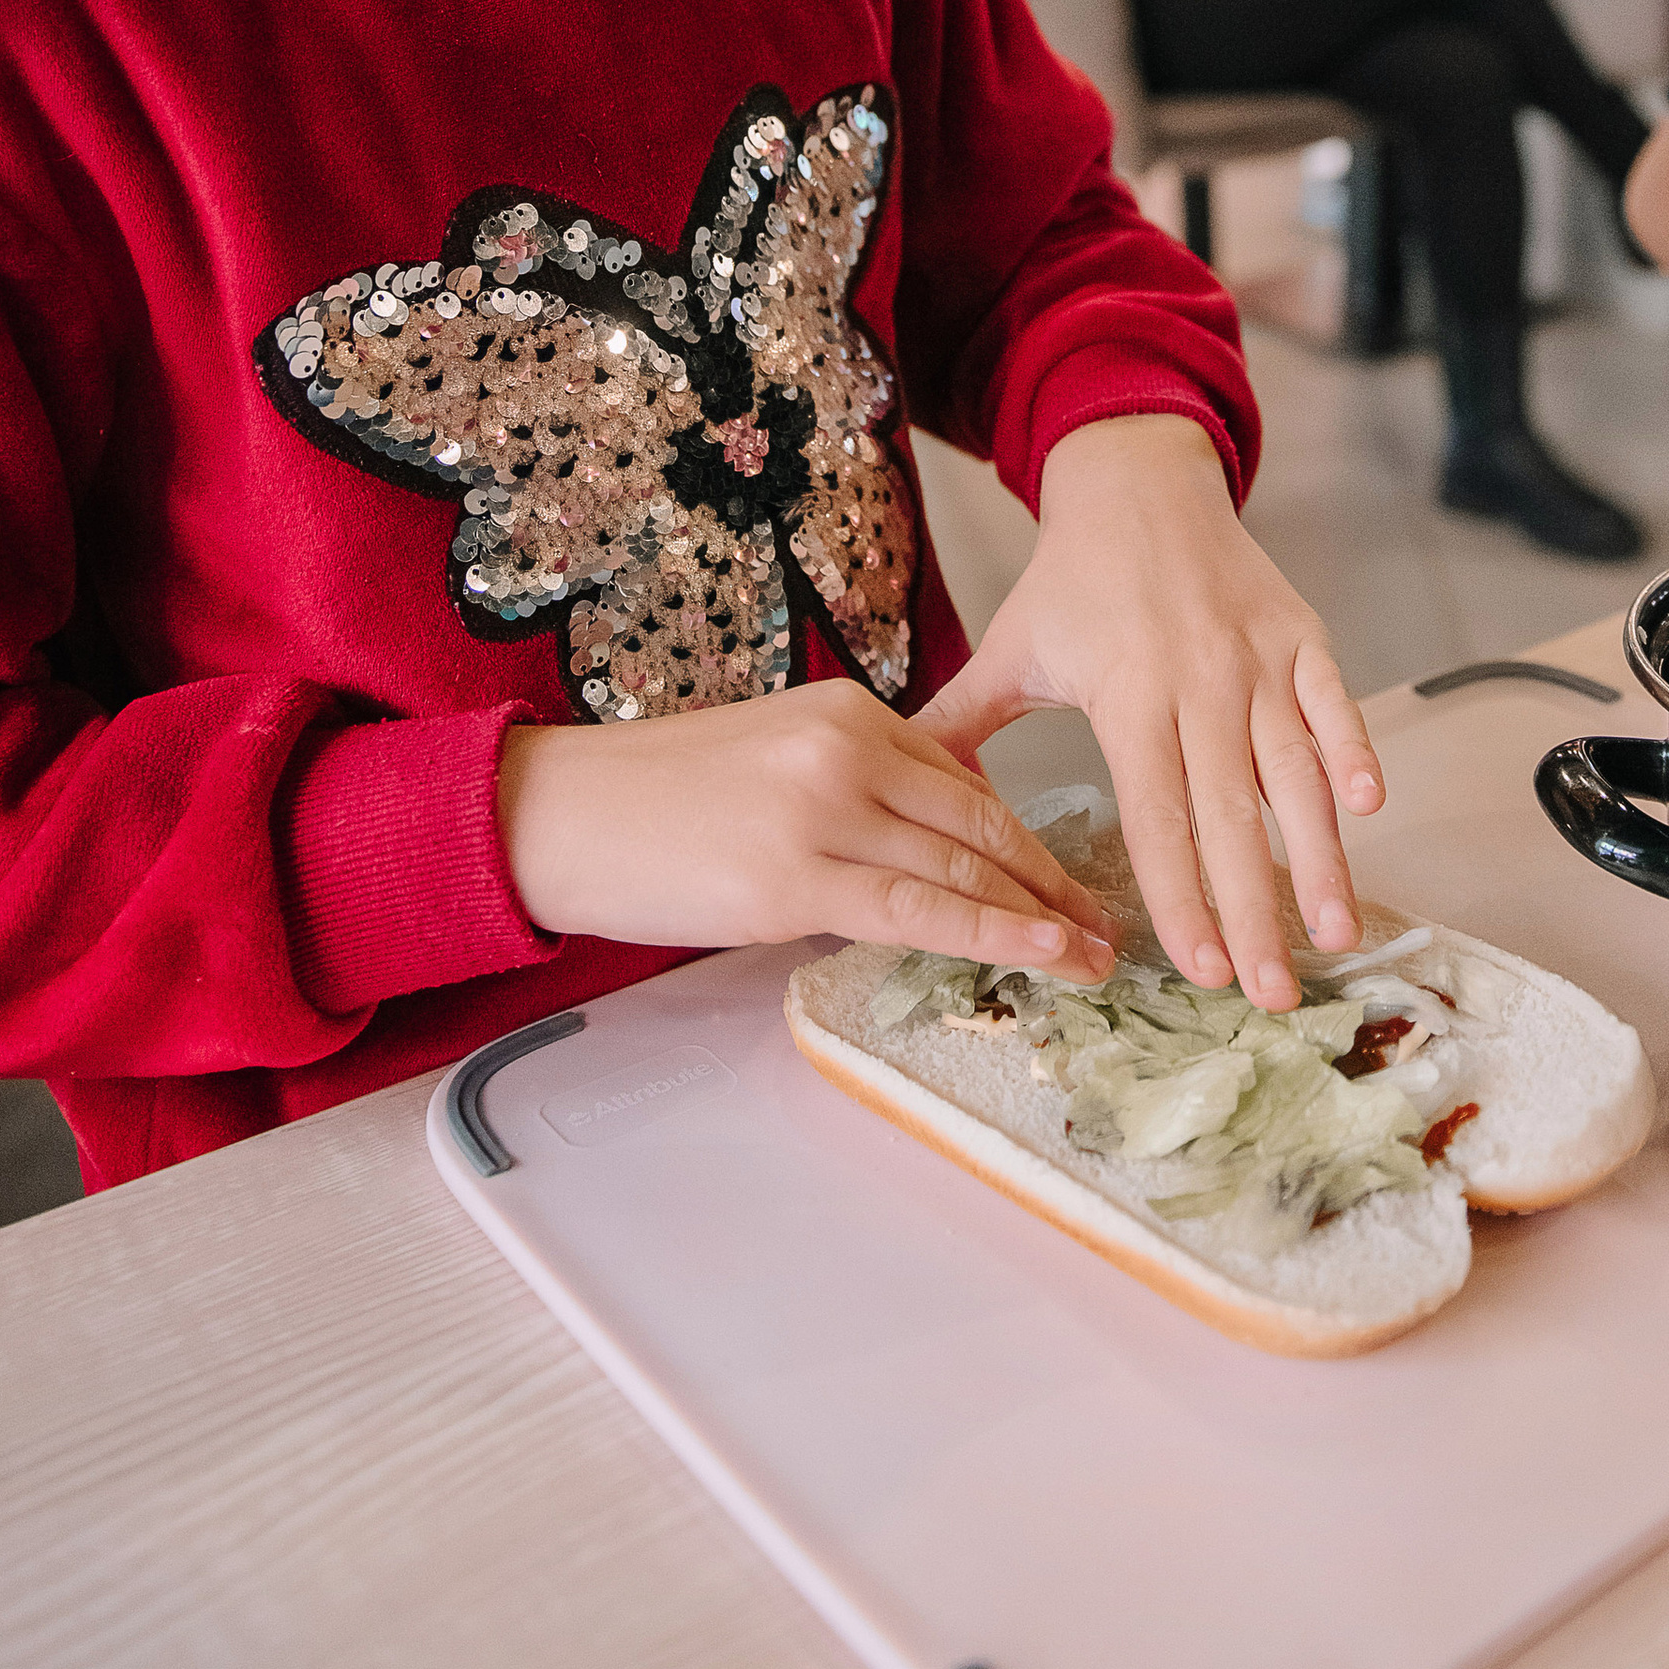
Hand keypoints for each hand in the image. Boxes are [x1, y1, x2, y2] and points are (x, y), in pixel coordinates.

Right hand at [496, 682, 1116, 973]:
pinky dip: (994, 933)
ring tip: (1094, 955)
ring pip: (961, 867)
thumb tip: (923, 849)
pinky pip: (916, 910)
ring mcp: (823, 810)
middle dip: (1052, 880)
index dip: (1026, 838)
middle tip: (1106, 925)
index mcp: (847, 713)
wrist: (561, 812)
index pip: (964, 781)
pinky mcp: (794, 876)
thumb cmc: (654, 801)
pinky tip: (1044, 952)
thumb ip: (853, 790)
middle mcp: (847, 748)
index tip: (1069, 880)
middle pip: (980, 821)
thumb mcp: (771, 761)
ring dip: (1041, 916)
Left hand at [919, 416, 1380, 1013]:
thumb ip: (960, 723)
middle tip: (1272, 993)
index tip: (1199, 968)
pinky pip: (1336, 699)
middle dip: (1255, 909)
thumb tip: (903, 790)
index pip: (1158, 814)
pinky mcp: (1303, 636)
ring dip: (1322, 855)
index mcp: (1127, 694)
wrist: (1138, 480)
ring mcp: (1258, 658)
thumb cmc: (1071, 578)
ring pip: (1295, 770)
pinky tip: (1370, 809)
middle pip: (1232, 813)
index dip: (1180, 895)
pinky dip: (1355, 748)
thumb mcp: (1009, 647)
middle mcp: (1199, 681)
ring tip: (1335, 933)